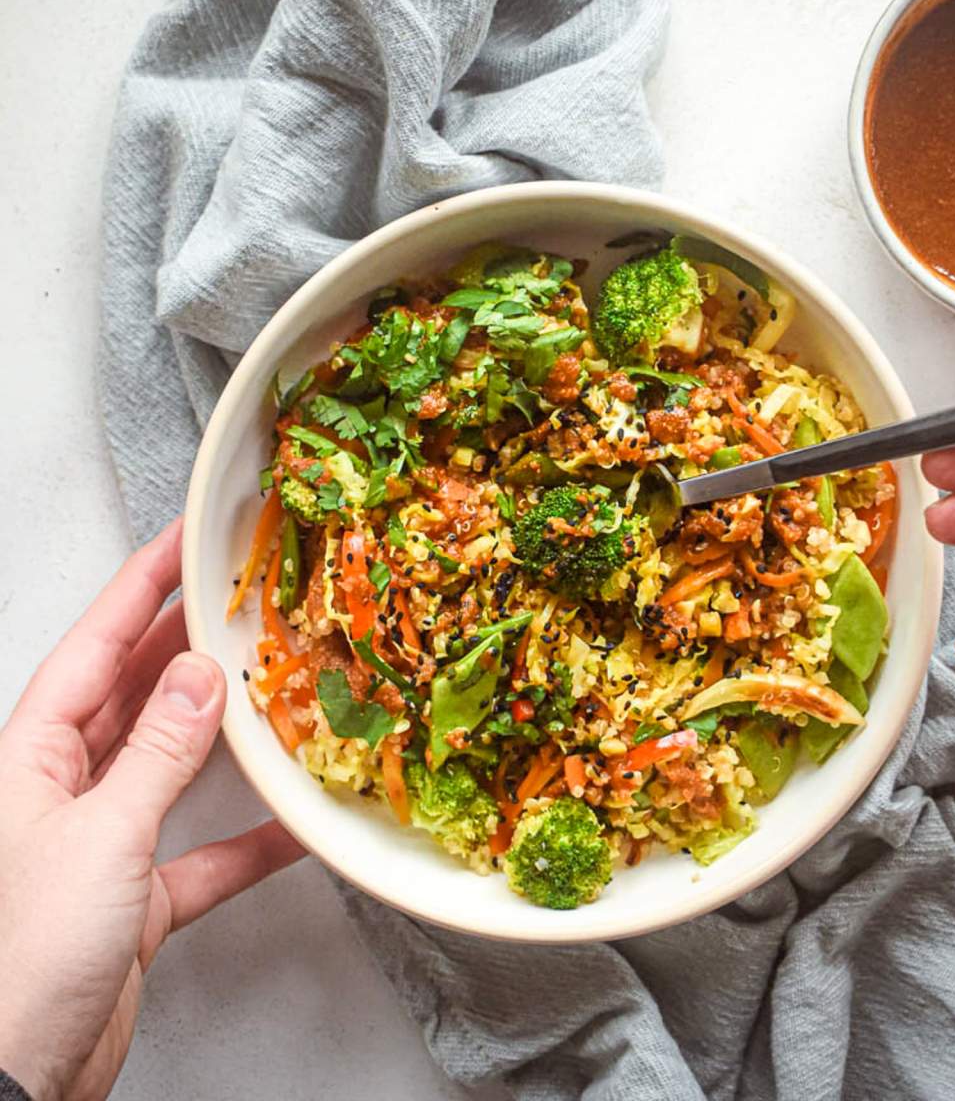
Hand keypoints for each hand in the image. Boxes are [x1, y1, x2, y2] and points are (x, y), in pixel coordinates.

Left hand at [0, 521, 303, 1100]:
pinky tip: (295, 824)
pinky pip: (204, 850)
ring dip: (223, 728)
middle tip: (243, 596)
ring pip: (171, 761)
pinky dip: (250, 837)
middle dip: (187, 641)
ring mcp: (102, 841)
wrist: (14, 1077)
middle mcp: (65, 788)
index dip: (143, 584)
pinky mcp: (136, 898)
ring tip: (273, 681)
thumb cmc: (23, 956)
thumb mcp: (99, 837)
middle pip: (134, 691)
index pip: (95, 644)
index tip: (187, 538)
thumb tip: (201, 675)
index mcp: (33, 756)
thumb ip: (159, 754)